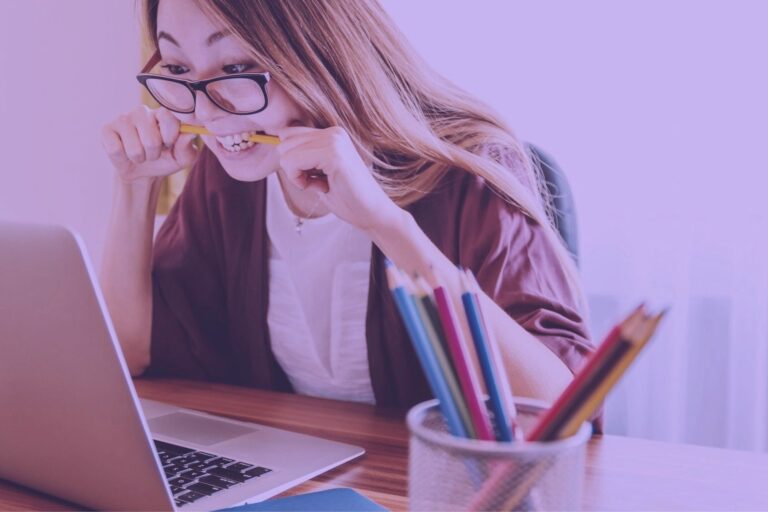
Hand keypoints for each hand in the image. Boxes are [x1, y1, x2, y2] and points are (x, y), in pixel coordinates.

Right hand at [101, 105, 198, 183]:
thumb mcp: (182, 158)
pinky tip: (124, 153)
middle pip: (151, 140)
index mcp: (162, 114)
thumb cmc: (165, 160)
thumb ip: (187, 147)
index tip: (168, 145)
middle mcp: (142, 111)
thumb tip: (191, 133)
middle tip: (152, 152)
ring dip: (139, 158)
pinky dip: (123, 158)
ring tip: (140, 154)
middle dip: (154, 154)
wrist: (143, 173)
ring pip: (134, 148)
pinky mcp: (106, 130)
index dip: (170, 138)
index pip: (169, 118)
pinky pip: (116, 150)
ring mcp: (123, 119)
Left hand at [274, 125, 400, 231]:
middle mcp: (333, 132)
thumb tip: (277, 143)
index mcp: (331, 133)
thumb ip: (303, 156)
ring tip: (322, 184)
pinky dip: (300, 181)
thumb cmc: (346, 197)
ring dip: (297, 176)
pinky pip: (293, 162)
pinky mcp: (333, 154)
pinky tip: (322, 187)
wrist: (372, 214)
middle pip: (284, 142)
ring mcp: (334, 140)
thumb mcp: (319, 172)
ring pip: (286, 153)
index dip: (292, 161)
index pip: (288, 135)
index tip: (313, 177)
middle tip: (318, 182)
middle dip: (293, 168)